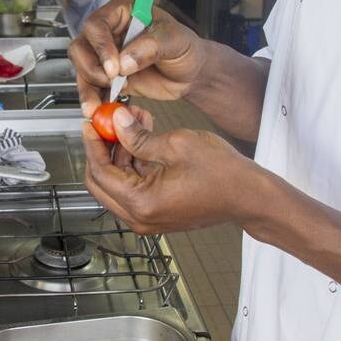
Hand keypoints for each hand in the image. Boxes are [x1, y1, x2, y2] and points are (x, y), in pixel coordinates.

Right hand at [70, 0, 207, 117]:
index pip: (97, 25)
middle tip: (111, 81)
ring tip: (99, 103)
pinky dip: (93, 100)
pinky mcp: (107, 77)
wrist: (190, 74)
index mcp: (123, 12)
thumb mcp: (175, 41)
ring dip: (88, 88)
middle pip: (81, 46)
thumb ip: (151, 47)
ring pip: (81, 68)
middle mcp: (110, 32)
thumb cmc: (185, 48)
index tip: (114, 67)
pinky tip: (100, 109)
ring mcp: (106, 55)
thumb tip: (125, 61)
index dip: (101, 46)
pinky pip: (91, 87)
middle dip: (91, 68)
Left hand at [82, 105, 258, 233]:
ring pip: (117, 183)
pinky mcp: (157, 212)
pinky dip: (134, 163)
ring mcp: (148, 218)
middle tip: (106, 124)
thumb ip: (138, 136)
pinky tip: (143, 137)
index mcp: (142, 204)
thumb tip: (117, 123)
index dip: (93, 144)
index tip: (91, 123)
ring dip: (120, 153)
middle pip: (101, 182)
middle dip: (102, 150)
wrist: (249, 196)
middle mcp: (141, 218)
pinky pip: (133, 187)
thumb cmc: (224, 176)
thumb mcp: (176, 145)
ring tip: (132, 122)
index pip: (100, 172)